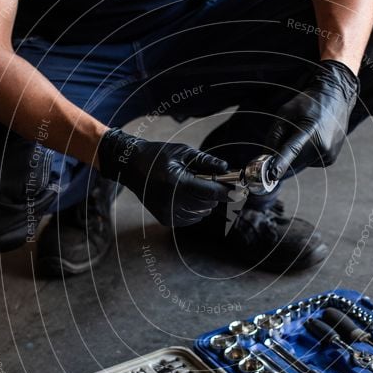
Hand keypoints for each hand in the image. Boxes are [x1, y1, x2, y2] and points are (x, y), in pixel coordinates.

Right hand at [97, 128, 229, 226]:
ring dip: (205, 202)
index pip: (209, 191)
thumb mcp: (183, 153)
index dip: (227, 192)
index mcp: (176, 182)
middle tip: (212, 182)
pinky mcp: (166, 219)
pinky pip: (192, 218)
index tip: (240, 190)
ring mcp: (167, 212)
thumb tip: (226, 168)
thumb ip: (206, 162)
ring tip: (193, 186)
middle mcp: (170, 200)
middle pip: (207, 204)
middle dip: (215, 194)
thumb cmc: (158, 156)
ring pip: (201, 213)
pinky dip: (195, 209)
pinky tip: (186, 196)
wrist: (132, 167)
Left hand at [265, 60, 359, 177]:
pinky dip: (306, 156)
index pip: (292, 149)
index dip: (281, 163)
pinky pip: (310, 163)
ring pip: (301, 164)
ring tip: (305, 135)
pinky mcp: (331, 159)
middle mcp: (322, 144)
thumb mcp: (285, 112)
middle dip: (283, 159)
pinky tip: (313, 140)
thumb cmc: (308, 103)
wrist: (336, 98)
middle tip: (284, 142)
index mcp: (310, 129)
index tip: (272, 176)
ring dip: (296, 156)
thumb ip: (275, 135)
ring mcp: (328, 154)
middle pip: (294, 162)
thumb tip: (268, 157)